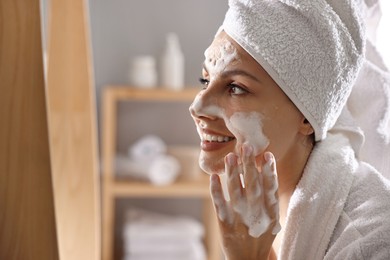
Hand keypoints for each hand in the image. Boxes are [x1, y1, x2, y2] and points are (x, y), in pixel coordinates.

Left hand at [210, 143, 279, 259]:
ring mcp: (240, 220)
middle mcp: (257, 215)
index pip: (271, 189)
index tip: (267, 154)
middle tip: (246, 146)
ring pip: (235, 192)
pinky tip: (214, 177)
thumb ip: (268, 198)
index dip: (269, 171)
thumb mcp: (272, 219)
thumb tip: (262, 169)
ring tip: (230, 156)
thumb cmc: (261, 235)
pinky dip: (216, 190)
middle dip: (249, 165)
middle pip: (253, 186)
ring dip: (232, 173)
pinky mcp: (225, 225)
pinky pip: (219, 205)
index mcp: (271, 213)